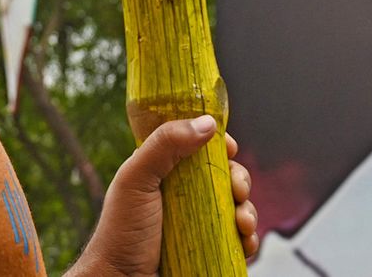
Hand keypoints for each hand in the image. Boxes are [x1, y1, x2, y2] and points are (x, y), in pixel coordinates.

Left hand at [68, 115, 257, 276]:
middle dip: (240, 179)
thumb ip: (165, 144)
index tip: (229, 147)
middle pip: (226, 175)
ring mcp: (199, 222)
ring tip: (242, 223)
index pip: (200, 147)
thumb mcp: (136, 178)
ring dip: (249, 210)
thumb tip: (207, 123)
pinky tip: (245, 241)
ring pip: (238, 206)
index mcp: (166, 170)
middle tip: (236, 190)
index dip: (219, 144)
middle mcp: (185, 194)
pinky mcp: (211, 248)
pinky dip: (250, 237)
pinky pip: (240, 238)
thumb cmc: (121, 231)